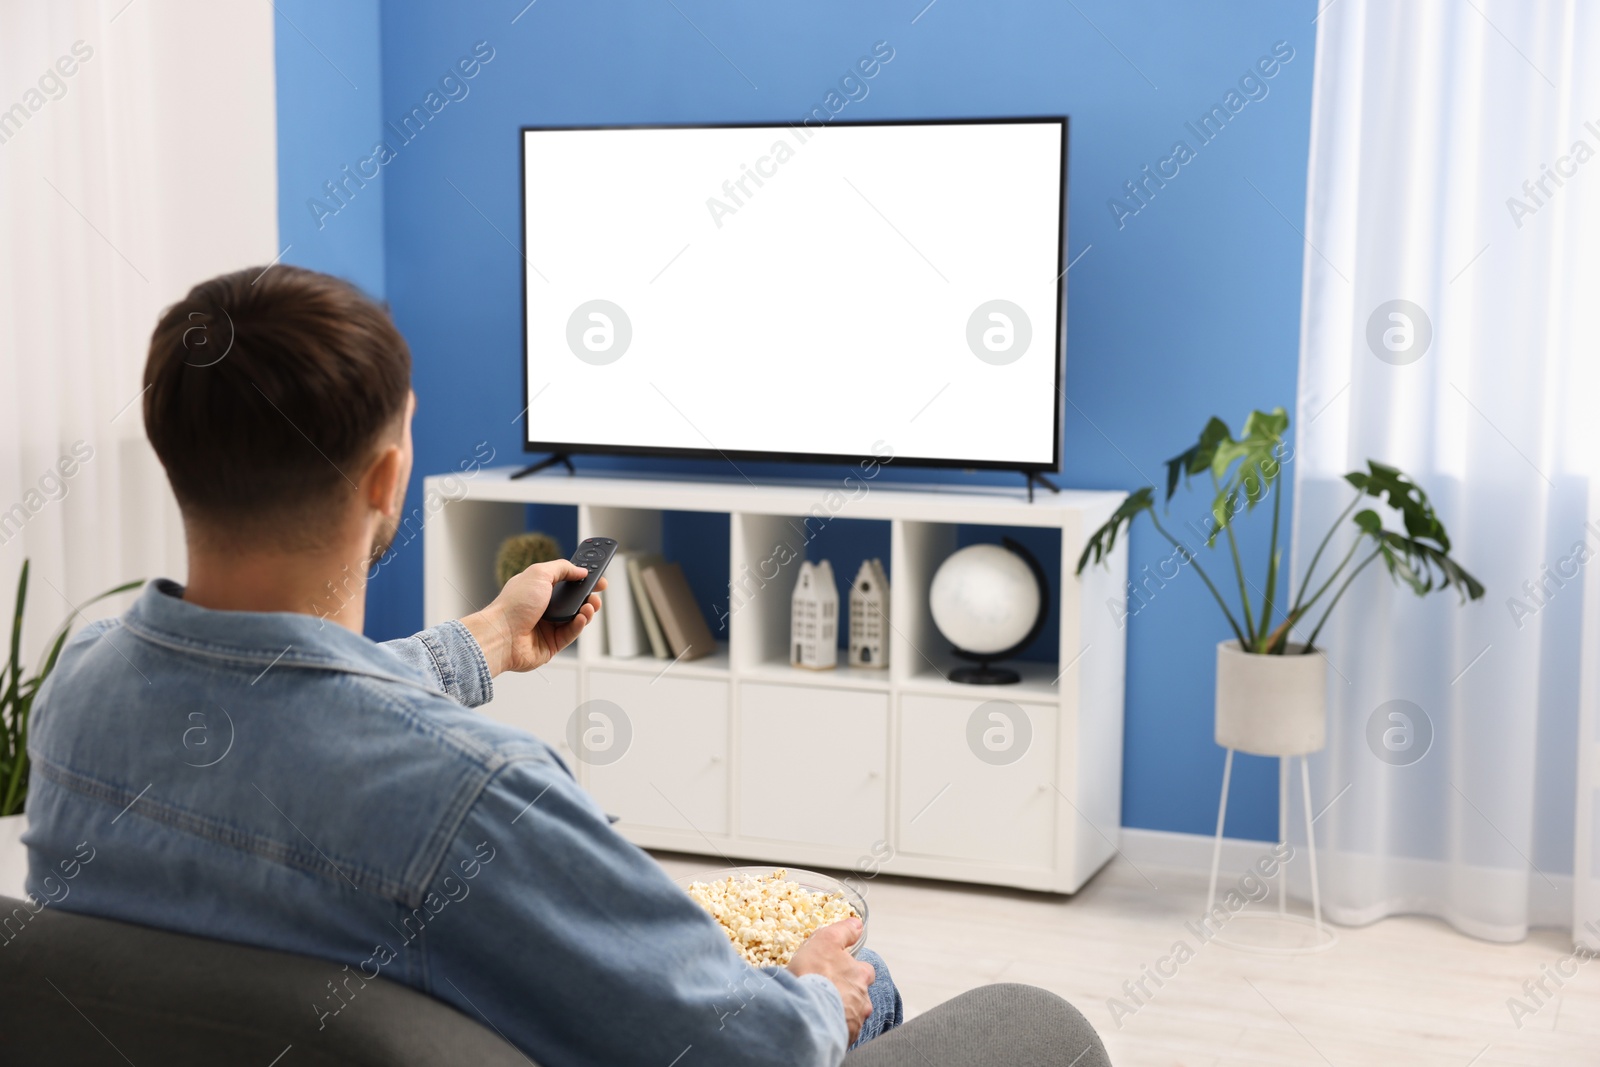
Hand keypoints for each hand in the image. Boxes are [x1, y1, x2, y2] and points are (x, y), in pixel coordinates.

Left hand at [461, 560, 605, 675]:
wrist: (501, 635)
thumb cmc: (513, 605)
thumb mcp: (539, 573)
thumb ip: (563, 568)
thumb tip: (580, 570)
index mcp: (538, 589)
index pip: (565, 581)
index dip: (581, 578)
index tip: (596, 576)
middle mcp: (542, 608)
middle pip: (573, 601)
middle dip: (588, 595)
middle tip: (598, 592)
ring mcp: (547, 627)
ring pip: (576, 618)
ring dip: (587, 610)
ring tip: (589, 606)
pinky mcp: (551, 645)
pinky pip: (571, 633)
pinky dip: (579, 625)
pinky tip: (581, 618)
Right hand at [786, 919, 873, 1043]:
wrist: (803, 1011)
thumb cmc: (814, 973)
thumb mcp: (826, 940)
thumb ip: (844, 931)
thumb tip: (858, 924)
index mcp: (861, 976)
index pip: (866, 971)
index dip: (853, 969)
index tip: (840, 970)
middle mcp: (863, 1000)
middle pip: (860, 996)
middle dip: (849, 994)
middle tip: (829, 991)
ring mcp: (854, 1022)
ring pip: (852, 1016)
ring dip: (841, 1012)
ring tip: (820, 1009)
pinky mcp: (843, 1040)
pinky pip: (841, 1033)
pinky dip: (832, 1029)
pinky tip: (818, 1024)